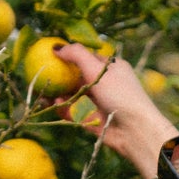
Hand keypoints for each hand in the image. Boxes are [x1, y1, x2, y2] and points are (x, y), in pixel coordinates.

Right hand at [54, 43, 177, 178]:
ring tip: (45, 96)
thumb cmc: (120, 94)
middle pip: (77, 77)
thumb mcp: (97, 69)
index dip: (70, 56)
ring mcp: (99, 103)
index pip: (88, 57)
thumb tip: (56, 47)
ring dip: (59, 94)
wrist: (135, 131)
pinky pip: (74, 113)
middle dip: (60, 78)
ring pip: (74, 95)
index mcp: (111, 68)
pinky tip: (54, 107)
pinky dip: (63, 109)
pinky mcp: (93, 120)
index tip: (51, 57)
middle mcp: (106, 84)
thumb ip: (76, 55)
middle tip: (43, 78)